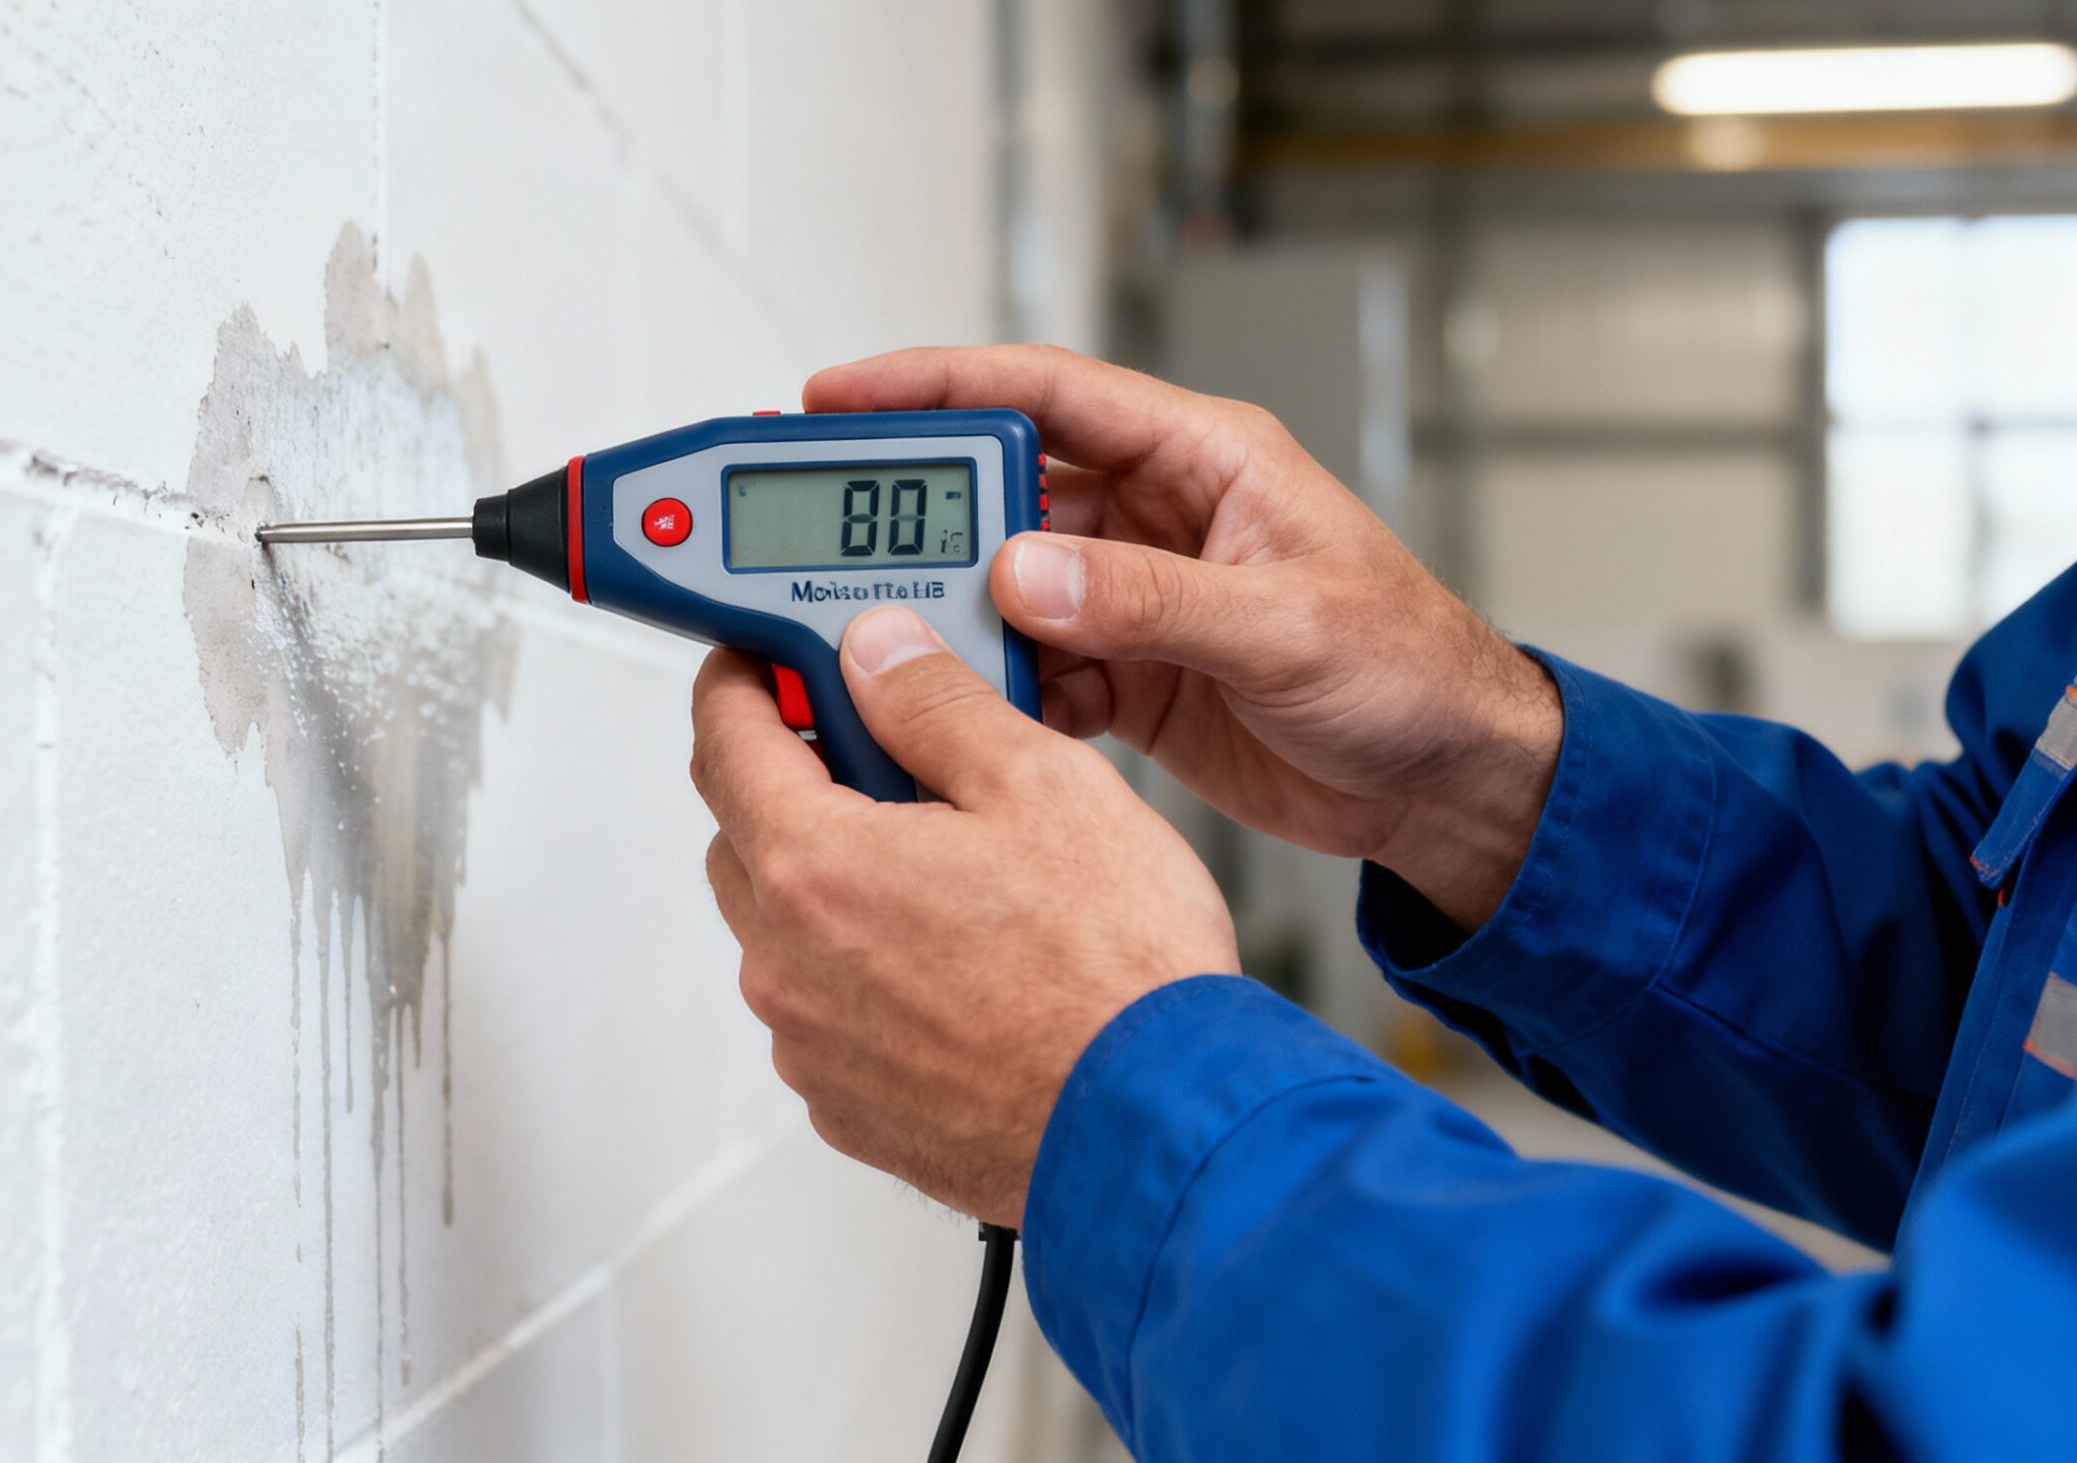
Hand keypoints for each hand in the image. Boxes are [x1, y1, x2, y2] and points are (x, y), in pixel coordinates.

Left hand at [691, 607, 1237, 1225]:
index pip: (724, 739)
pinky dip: (864, 973)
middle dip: (797, 782)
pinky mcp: (849, 1107)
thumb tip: (876, 655)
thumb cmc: (1114, 976)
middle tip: (891, 759)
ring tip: (952, 875)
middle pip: (744, 834)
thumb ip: (936, 704)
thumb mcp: (1041, 784)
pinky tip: (960, 965)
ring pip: (785, 929)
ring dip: (836, 885)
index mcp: (813, 866)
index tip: (765, 659)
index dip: (742, 678)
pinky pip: (826, 1011)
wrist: (1156, 1134)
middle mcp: (787, 964)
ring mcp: (812, 1046)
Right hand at [806, 347, 1562, 929]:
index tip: (836, 395)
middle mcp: (1158, 516)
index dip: (935, 385)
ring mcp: (1138, 598)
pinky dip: (996, 695)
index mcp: (1202, 459)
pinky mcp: (1132, 675)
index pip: (1046, 394)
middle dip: (914, 510)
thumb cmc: (1411, 673)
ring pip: (1006, 586)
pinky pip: (1034, 670)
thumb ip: (1151, 601)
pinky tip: (967, 716)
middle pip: (1003, 487)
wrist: (1449, 785)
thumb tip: (1023, 572)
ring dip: (949, 616)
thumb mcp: (1285, 627)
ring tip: (880, 642)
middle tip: (818, 531)